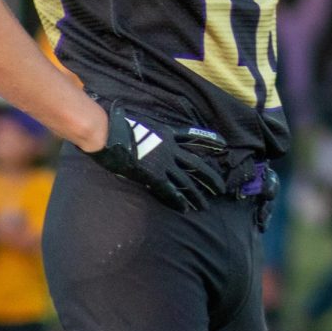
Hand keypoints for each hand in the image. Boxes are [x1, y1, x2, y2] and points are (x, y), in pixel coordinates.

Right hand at [86, 103, 227, 211]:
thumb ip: (148, 128)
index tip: (223, 144)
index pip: (192, 135)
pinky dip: (178, 200)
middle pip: (196, 163)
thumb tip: (146, 129)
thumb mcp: (140, 121)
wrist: (108, 132)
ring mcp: (162, 162)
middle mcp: (169, 148)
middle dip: (209, 177)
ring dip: (196, 194)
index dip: (209, 139)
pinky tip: (186, 209)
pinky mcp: (153, 175)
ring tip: (205, 206)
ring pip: (185, 181)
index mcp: (166, 133)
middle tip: (221, 188)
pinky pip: (169, 190)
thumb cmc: (118, 123)